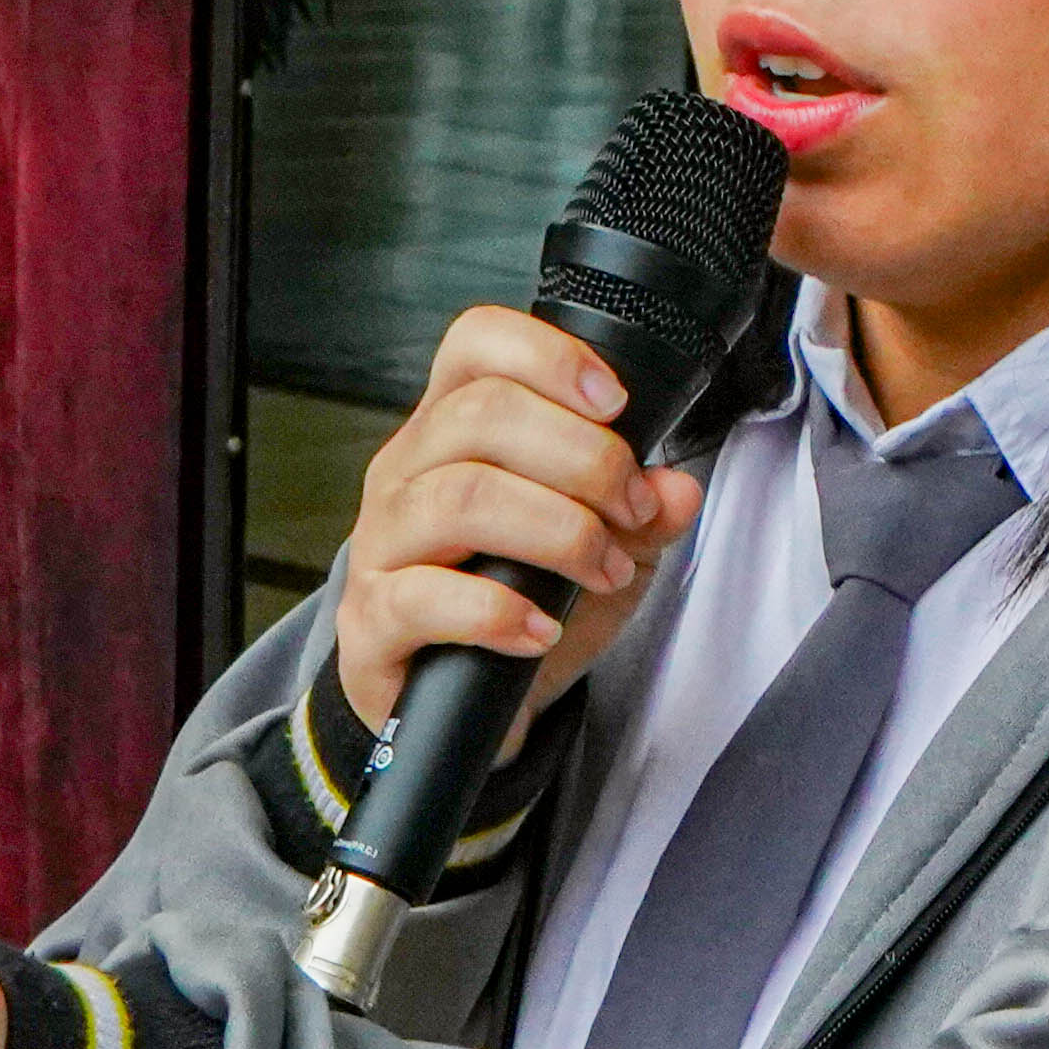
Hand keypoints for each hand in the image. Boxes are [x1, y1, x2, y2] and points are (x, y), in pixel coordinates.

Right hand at [338, 304, 702, 730]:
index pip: (476, 344)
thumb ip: (642, 514)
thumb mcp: (603, 548)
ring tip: (603, 569)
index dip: (549, 356)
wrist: (471, 705)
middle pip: (482, 415)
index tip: (616, 404)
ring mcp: (381, 544)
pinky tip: (541, 628)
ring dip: (557, 532)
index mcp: (454, 429)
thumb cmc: (525, 601)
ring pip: (460, 497)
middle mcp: (406, 471)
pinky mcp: (372, 621)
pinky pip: (424, 597)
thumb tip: (677, 489)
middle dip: (584, 459)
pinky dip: (499, 612)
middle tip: (633, 510)